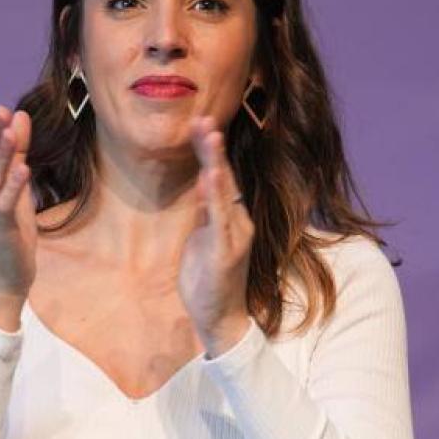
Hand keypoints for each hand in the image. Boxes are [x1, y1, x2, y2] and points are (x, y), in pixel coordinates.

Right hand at [0, 94, 35, 326]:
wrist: (4, 279)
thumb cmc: (9, 231)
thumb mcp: (15, 187)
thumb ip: (17, 152)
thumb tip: (18, 114)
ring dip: (1, 154)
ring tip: (9, 131)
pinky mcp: (3, 230)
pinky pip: (5, 205)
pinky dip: (13, 187)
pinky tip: (24, 169)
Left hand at [179, 115, 254, 356]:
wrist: (220, 319)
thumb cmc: (209, 280)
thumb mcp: (202, 238)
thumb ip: (205, 211)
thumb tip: (203, 182)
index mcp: (231, 218)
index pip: (221, 177)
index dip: (211, 151)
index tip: (200, 123)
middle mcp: (238, 222)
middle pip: (224, 177)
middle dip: (212, 148)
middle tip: (203, 118)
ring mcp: (234, 236)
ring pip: (224, 193)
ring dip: (216, 163)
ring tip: (209, 136)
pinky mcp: (225, 252)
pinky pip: (220, 219)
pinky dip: (215, 197)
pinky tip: (210, 177)